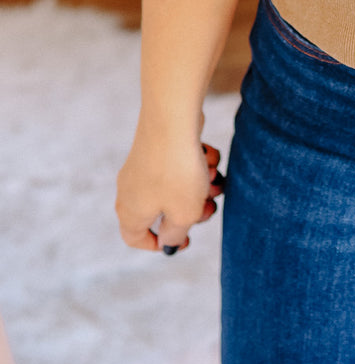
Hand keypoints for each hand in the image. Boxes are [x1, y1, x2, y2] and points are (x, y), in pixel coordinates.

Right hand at [115, 127, 225, 253]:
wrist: (172, 119)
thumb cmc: (177, 173)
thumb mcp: (184, 214)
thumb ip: (176, 234)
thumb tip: (169, 241)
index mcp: (130, 212)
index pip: (134, 238)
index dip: (159, 244)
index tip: (184, 240)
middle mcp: (130, 188)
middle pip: (162, 210)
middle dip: (191, 209)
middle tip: (211, 205)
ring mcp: (142, 164)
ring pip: (174, 184)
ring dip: (198, 184)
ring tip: (215, 177)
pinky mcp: (156, 144)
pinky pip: (176, 162)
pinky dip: (195, 162)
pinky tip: (209, 154)